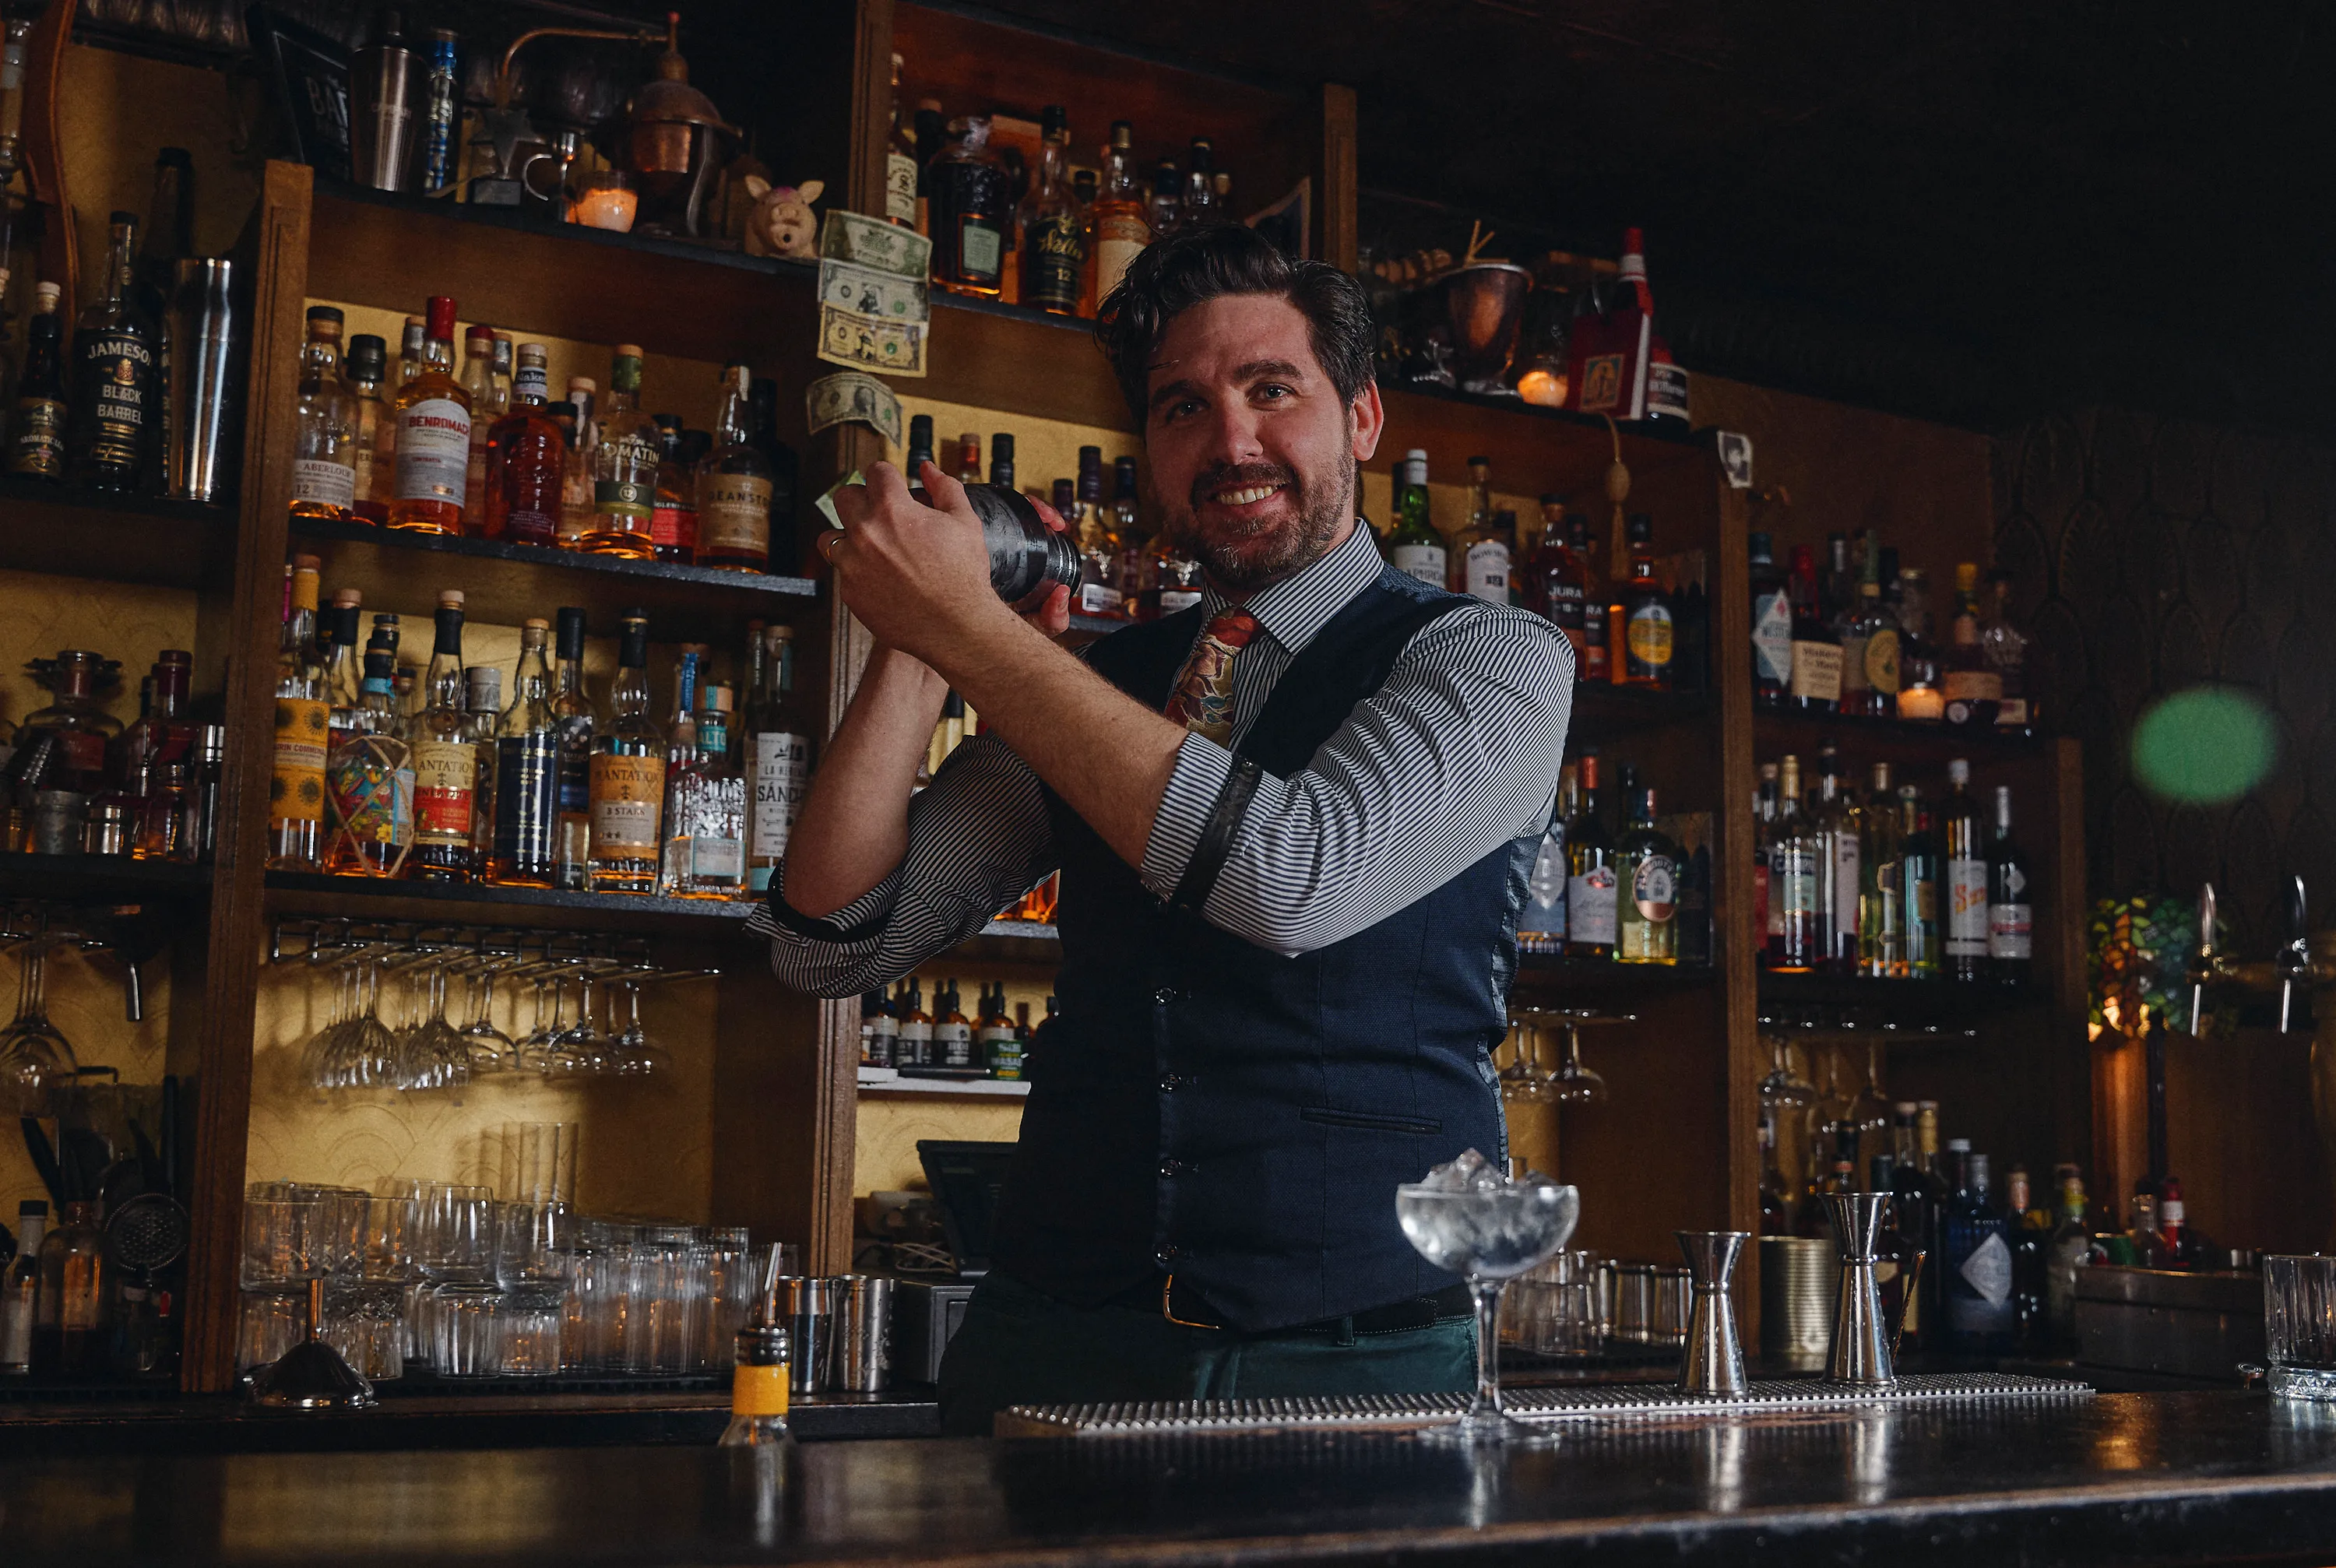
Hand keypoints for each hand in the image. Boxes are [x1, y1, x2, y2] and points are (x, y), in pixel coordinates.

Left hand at [822, 463, 1069, 665]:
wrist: (957, 627)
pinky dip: (857, 571)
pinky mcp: (849, 592)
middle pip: (844, 497)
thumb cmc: (964, 575)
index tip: (895, 488)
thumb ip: (944, 487)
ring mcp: (853, 564)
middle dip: (863, 500)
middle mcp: (866, 533)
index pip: (876, 472)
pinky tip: (881, 578)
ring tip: (872, 548)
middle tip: (882, 515)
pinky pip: (842, 572)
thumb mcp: (965, 522)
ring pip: (829, 536)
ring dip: (848, 537)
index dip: (889, 477)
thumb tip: (927, 469)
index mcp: (893, 509)